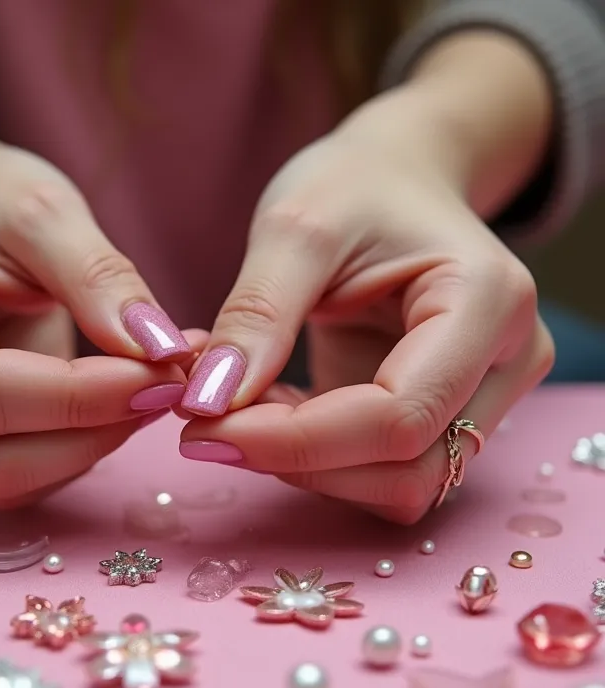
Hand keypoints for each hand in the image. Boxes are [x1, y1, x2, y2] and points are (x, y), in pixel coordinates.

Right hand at [0, 134, 192, 506]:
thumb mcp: (43, 207)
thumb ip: (98, 275)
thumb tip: (157, 350)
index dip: (81, 398)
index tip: (164, 370)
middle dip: (98, 432)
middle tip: (172, 382)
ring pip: (13, 479)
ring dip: (98, 445)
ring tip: (156, 383)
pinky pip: (27, 473)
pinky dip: (85, 448)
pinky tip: (124, 398)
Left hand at [179, 95, 553, 522]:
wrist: (397, 181)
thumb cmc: (356, 186)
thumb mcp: (296, 226)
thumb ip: (257, 314)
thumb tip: (210, 404)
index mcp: (488, 302)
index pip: (399, 416)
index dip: (297, 441)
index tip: (204, 427)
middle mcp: (505, 363)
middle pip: (407, 470)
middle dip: (298, 462)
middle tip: (207, 425)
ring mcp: (481, 398)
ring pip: (397, 486)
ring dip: (305, 466)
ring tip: (240, 408)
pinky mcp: (445, 417)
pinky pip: (381, 472)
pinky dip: (316, 460)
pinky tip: (270, 411)